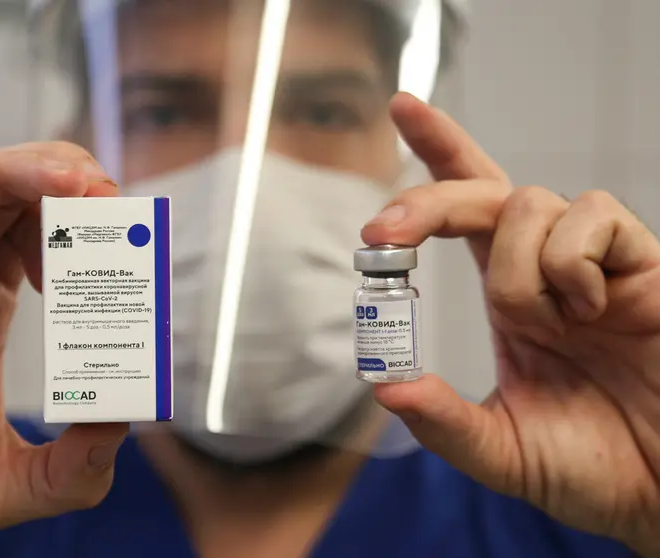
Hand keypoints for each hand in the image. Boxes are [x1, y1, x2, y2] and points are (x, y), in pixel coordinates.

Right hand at [0, 139, 128, 557]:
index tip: (122, 242)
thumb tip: (124, 427)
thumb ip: (71, 468)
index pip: (39, 239)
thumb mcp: (3, 482)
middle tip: (103, 199)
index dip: (81, 231)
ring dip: (14, 170)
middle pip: (7, 198)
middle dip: (61, 187)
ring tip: (62, 181)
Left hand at [364, 93, 659, 555]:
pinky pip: (592, 218)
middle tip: (384, 232)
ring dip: (517, 267)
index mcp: (510, 299)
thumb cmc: (591, 467)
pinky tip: (592, 308)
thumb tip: (384, 388)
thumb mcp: (501, 451)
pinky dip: (573, 262)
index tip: (402, 107)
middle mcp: (544, 271)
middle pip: (483, 193)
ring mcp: (592, 265)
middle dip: (428, 200)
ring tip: (552, 322)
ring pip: (530, 206)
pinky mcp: (641, 264)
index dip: (439, 156)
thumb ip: (443, 423)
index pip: (467, 214)